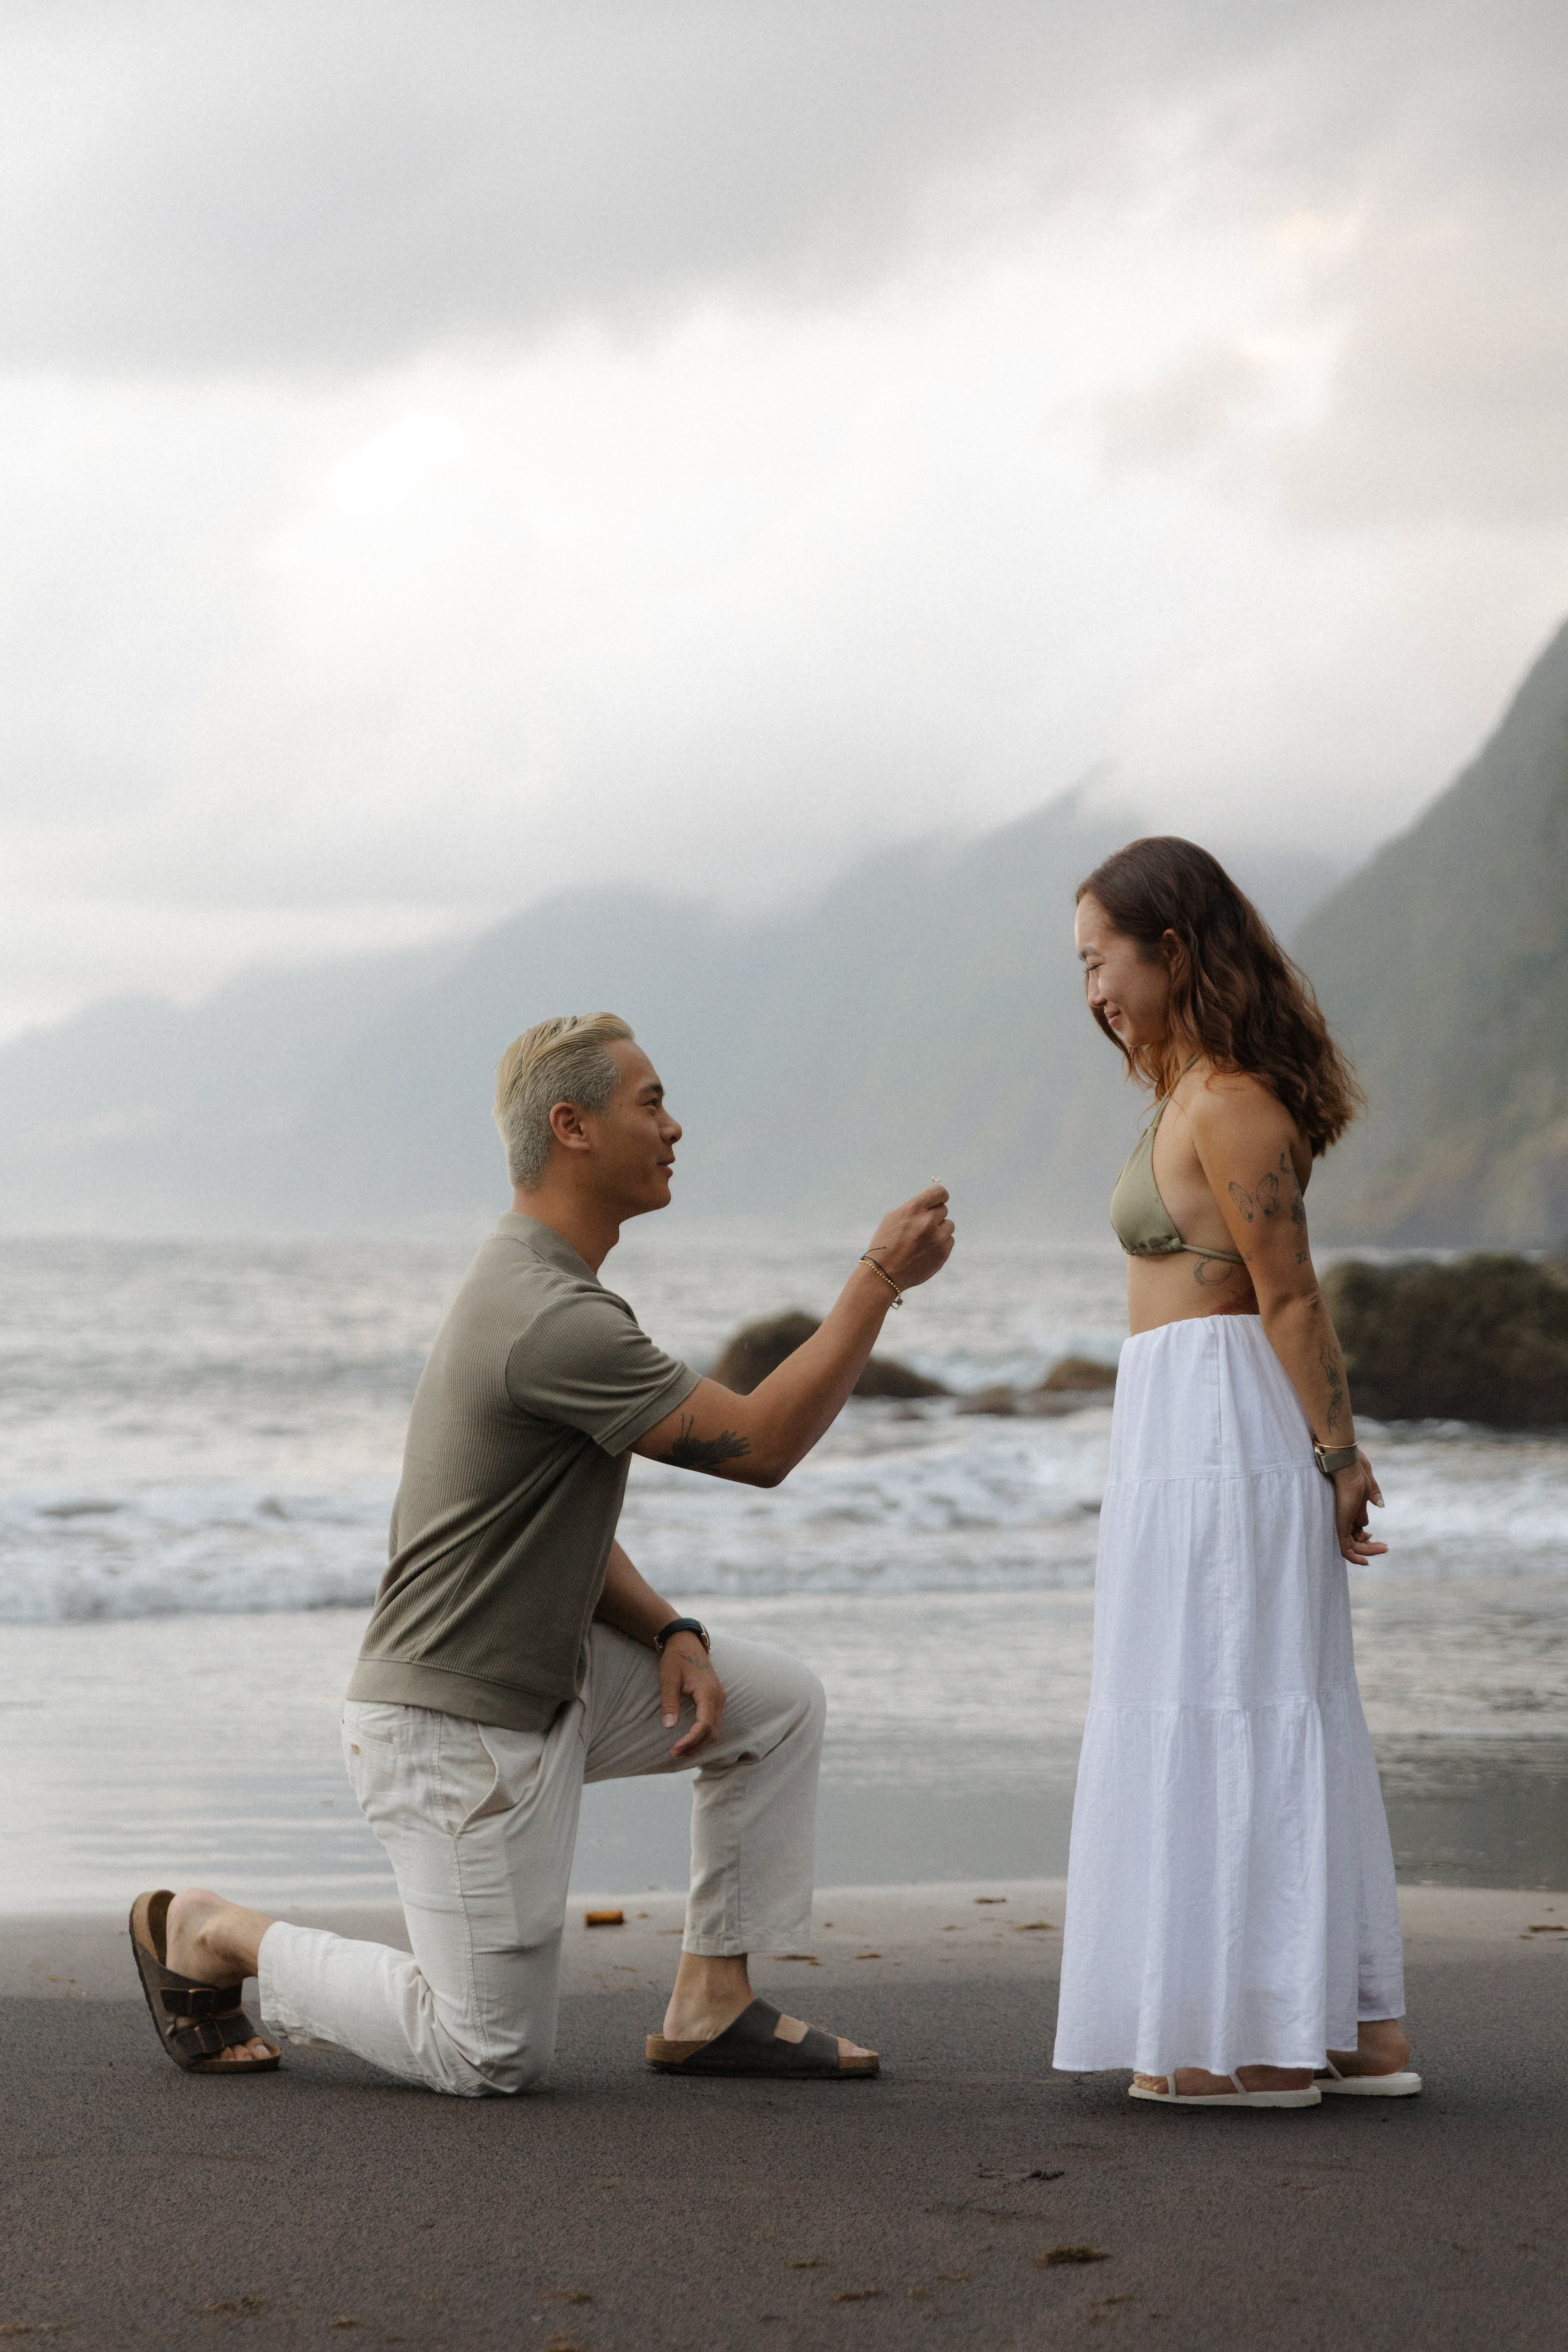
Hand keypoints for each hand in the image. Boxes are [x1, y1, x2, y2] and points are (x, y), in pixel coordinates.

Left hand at [661, 1638, 726, 1759]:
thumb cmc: (676, 1658)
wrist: (686, 1641)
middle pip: (713, 1731)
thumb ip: (669, 1702)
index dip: (691, 1740)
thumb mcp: (668, 1678)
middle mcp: (718, 1697)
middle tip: (674, 1754)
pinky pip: (713, 1722)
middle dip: (695, 1746)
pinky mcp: (715, 1699)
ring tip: (680, 1751)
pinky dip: (703, 1734)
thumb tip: (669, 1727)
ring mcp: (719, 1698)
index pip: (705, 1724)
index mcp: (708, 1692)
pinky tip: (690, 1740)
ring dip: (699, 1742)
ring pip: (715, 1729)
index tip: (675, 1749)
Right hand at [863, 1183, 954, 1293]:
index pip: (939, 1192)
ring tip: (923, 1240)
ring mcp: (937, 1238)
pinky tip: (926, 1250)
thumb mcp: (892, 1218)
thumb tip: (931, 1202)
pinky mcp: (943, 1253)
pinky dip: (941, 1243)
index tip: (936, 1201)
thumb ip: (914, 1208)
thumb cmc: (885, 1244)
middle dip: (934, 1216)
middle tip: (922, 1226)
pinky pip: (949, 1240)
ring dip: (939, 1230)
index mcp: (913, 1209)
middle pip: (943, 1209)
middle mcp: (927, 1221)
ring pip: (949, 1225)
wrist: (884, 1273)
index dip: (939, 1196)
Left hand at [1332, 1450, 1386, 1566]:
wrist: (1346, 1465)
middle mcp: (1343, 1516)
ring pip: (1352, 1546)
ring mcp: (1340, 1521)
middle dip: (1369, 1545)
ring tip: (1383, 1549)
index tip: (1373, 1536)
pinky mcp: (1339, 1526)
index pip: (1354, 1528)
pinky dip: (1355, 1557)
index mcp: (1348, 1507)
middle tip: (1384, 1547)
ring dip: (1368, 1551)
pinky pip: (1345, 1549)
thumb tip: (1379, 1505)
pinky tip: (1366, 1562)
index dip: (1364, 1536)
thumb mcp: (1368, 1484)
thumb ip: (1373, 1494)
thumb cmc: (1355, 1469)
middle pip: (1354, 1538)